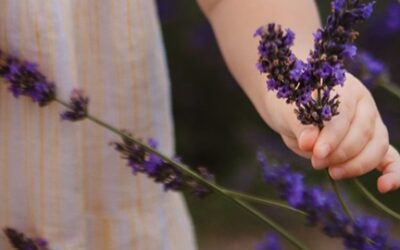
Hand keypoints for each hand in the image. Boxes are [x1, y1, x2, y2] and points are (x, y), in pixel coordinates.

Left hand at [266, 73, 399, 192]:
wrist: (292, 113)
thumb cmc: (292, 108)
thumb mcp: (290, 114)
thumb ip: (302, 126)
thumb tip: (308, 143)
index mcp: (345, 90)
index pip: (345, 115)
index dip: (332, 136)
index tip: (317, 152)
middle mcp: (364, 105)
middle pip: (363, 133)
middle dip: (339, 153)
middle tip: (317, 161)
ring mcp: (372, 124)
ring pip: (377, 148)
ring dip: (355, 165)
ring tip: (332, 172)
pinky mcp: (373, 144)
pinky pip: (390, 159)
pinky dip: (392, 173)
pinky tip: (384, 186)